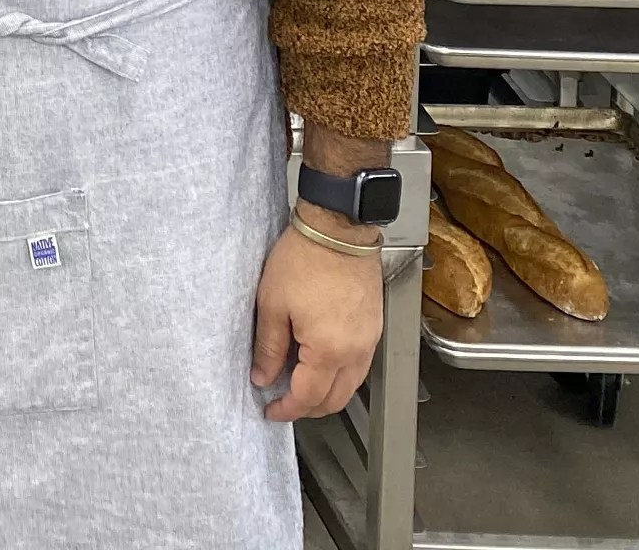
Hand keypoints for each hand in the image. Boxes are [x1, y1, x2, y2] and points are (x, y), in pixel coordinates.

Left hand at [250, 204, 385, 420]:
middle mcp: (356, 351)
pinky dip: (341, 374)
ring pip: (351, 385)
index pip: (308, 397)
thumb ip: (268, 347)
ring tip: (300, 384)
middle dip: (309, 408)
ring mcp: (369, 339)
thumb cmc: (305, 258)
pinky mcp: (374, 326)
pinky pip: (360, 364)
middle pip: (335, 400)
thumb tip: (264, 377)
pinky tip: (321, 362)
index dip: (287, 410)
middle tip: (284, 402)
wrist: (339, 228)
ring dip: (327, 393)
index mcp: (329, 350)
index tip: (271, 410)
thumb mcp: (273, 303)